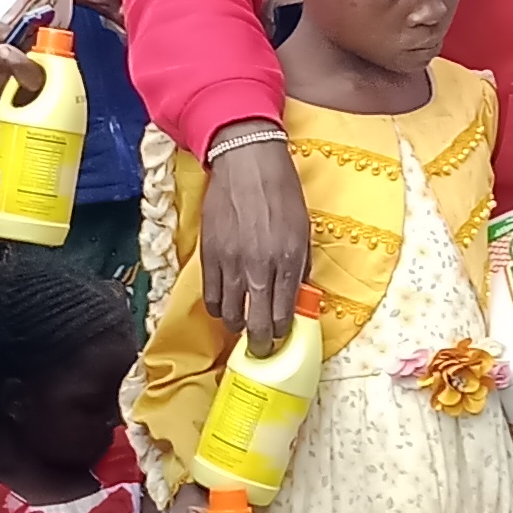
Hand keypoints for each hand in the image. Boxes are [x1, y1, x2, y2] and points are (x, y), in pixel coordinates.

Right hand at [201, 134, 309, 343]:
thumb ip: (300, 266)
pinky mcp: (209, 255)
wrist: (246, 163)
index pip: (284, 316)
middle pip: (256, 325)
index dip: (282, 334)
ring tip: (242, 324)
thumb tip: (298, 296)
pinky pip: (210, 296)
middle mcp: (259, 268)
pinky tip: (225, 306)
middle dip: (260, 344)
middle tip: (261, 349)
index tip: (281, 339)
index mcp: (288, 261)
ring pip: (230, 315)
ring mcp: (231, 264)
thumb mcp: (303, 230)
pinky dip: (218, 308)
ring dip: (237, 326)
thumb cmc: (281, 192)